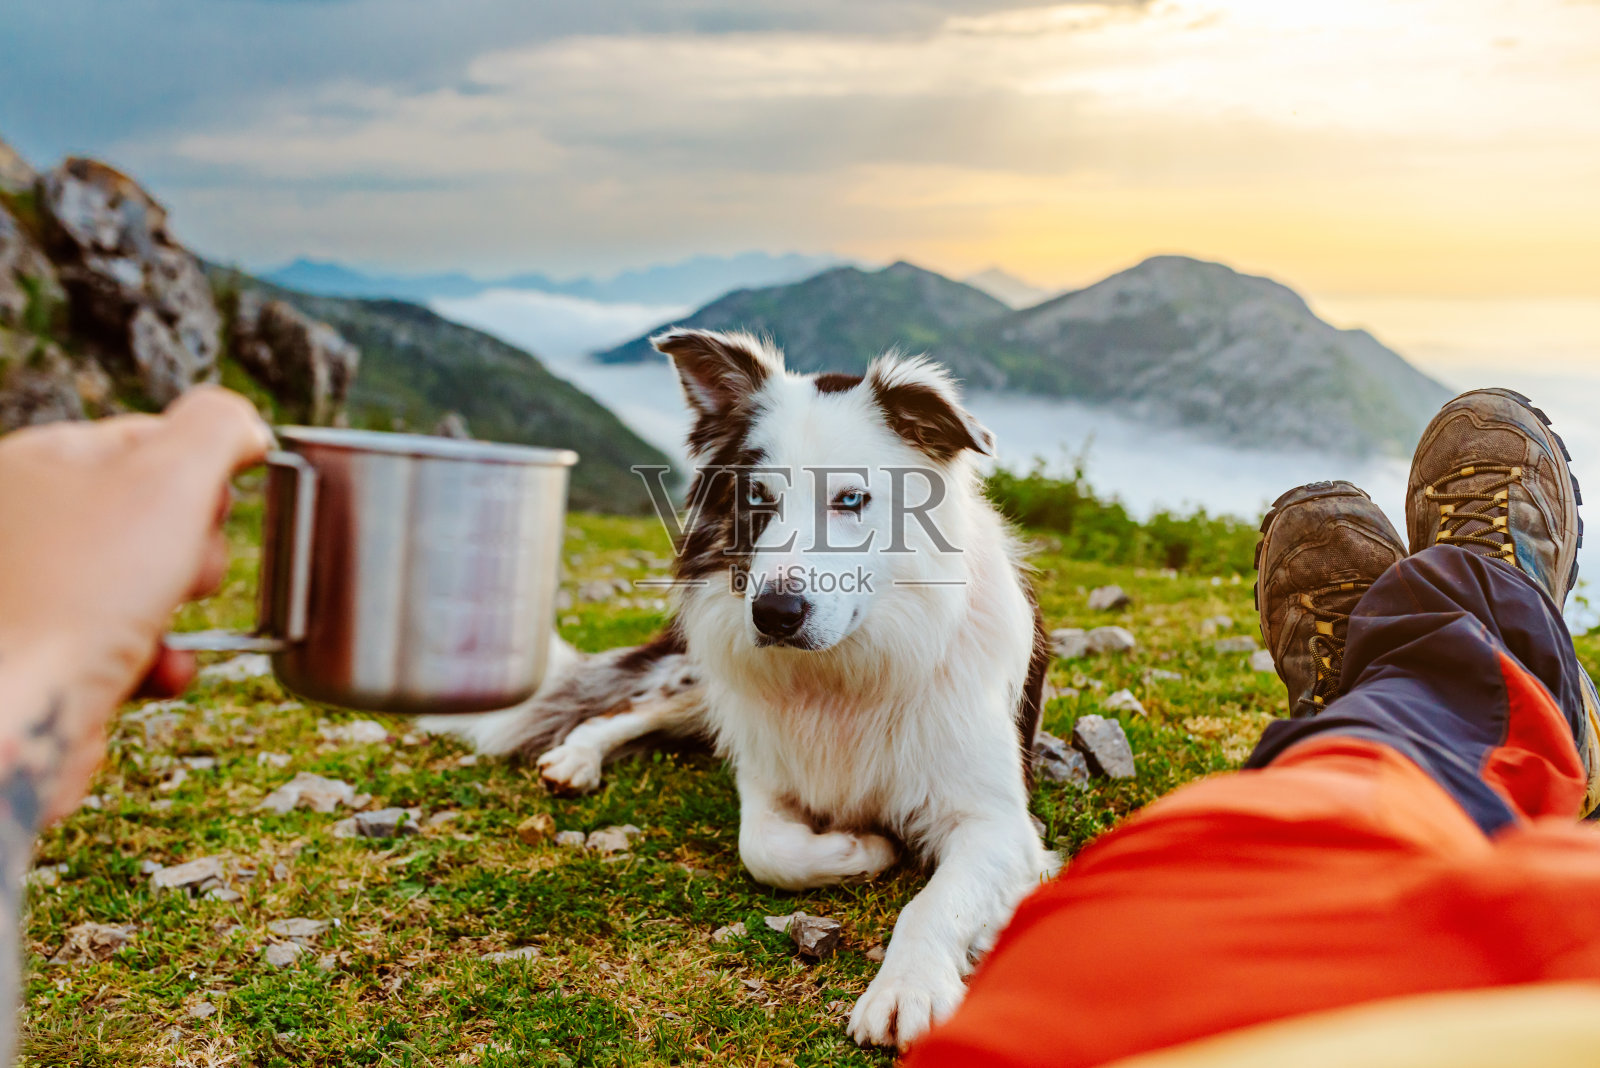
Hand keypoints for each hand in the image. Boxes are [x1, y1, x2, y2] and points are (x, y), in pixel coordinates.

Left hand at [0, 387, 269, 823]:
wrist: (19, 714)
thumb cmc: (79, 595)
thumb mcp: (171, 477)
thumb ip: (218, 428)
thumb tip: (244, 423)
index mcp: (39, 461)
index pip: (150, 436)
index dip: (203, 471)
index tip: (220, 503)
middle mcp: (24, 518)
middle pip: (153, 509)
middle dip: (193, 545)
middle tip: (184, 565)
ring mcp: (32, 586)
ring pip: (144, 577)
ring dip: (179, 604)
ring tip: (165, 618)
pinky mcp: (46, 650)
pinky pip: (123, 640)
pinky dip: (156, 656)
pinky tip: (159, 666)